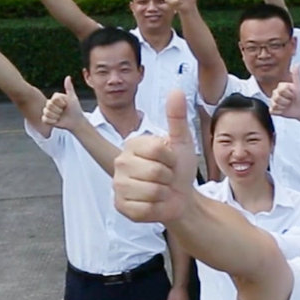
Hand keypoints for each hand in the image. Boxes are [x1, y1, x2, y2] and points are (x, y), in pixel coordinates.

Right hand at [42, 76, 87, 130]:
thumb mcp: (72, 98)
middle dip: (58, 110)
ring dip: (56, 116)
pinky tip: (57, 121)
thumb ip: (69, 88)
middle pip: (48, 105)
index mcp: (55, 98)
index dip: (61, 103)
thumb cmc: (75, 109)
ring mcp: (47, 111)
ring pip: (46, 112)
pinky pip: (45, 119)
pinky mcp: (46, 119)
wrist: (76, 121)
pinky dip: (52, 121)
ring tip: (60, 116)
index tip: (66, 105)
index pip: (53, 99)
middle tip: (63, 111)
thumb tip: (68, 76)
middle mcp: (50, 103)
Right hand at [113, 90, 199, 224]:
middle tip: (166, 177)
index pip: (157, 149)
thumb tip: (176, 90)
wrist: (181, 196)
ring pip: (151, 191)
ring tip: (161, 190)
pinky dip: (156, 208)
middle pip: (155, 172)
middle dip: (169, 177)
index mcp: (132, 144)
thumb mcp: (182, 142)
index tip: (170, 160)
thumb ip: (177, 117)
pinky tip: (154, 203)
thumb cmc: (179, 168)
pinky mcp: (120, 206)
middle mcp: (120, 162)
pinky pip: (144, 209)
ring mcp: (118, 185)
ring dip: (164, 193)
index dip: (172, 158)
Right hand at [269, 64, 299, 118]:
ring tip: (288, 105)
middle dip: (286, 101)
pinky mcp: (274, 110)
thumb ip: (296, 75)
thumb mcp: (299, 86)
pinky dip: (279, 112)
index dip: (288, 94)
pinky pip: (272, 111)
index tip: (293, 94)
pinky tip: (284, 110)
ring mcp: (274, 101)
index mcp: (281, 87)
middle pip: (276, 97)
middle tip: (291, 100)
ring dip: (283, 107)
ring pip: (274, 104)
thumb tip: (297, 64)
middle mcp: (276, 93)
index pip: (280, 90)